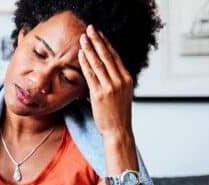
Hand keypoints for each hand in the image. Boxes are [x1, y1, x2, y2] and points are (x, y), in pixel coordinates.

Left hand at [78, 24, 133, 139]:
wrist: (118, 131)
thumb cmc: (118, 115)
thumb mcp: (123, 94)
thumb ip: (117, 81)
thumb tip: (107, 70)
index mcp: (127, 79)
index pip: (115, 57)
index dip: (106, 44)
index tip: (99, 34)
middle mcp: (120, 81)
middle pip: (107, 56)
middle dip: (97, 41)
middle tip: (90, 30)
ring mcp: (110, 87)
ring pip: (98, 63)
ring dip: (89, 49)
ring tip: (82, 39)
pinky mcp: (99, 95)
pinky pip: (91, 75)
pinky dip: (85, 63)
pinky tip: (80, 55)